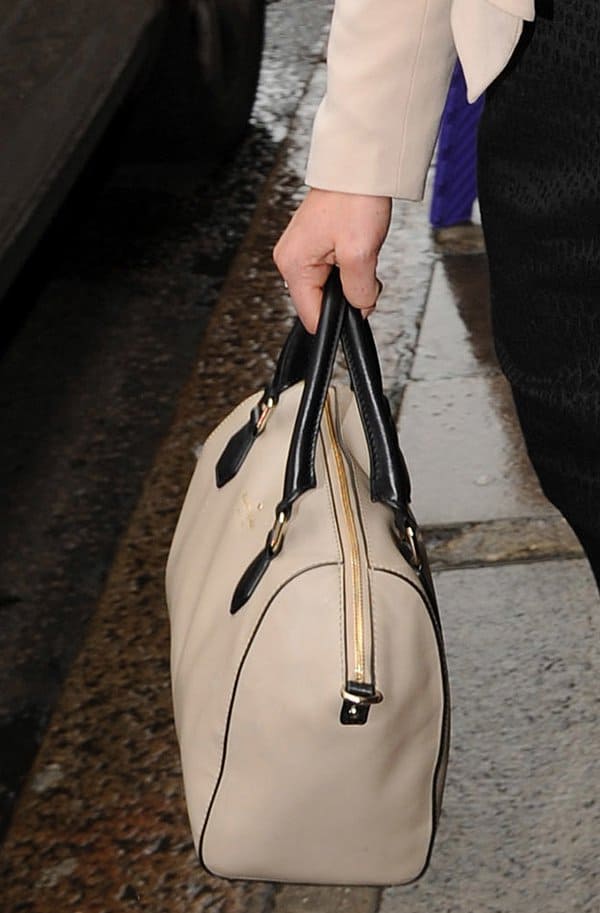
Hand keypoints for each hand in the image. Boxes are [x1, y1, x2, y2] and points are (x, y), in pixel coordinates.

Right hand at [273, 189, 391, 332]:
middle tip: (365, 271)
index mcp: (293, 265)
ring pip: (330, 287)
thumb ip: (359, 291)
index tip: (359, 302)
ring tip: (362, 255)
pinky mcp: (315, 243)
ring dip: (351, 280)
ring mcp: (302, 250)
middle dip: (348, 296)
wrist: (359, 165)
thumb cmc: (353, 198)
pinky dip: (350, 268)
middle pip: (321, 302)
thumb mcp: (360, 254)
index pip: (311, 316)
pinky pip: (333, 271)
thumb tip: (360, 309)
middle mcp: (291, 259)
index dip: (339, 318)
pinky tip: (359, 251)